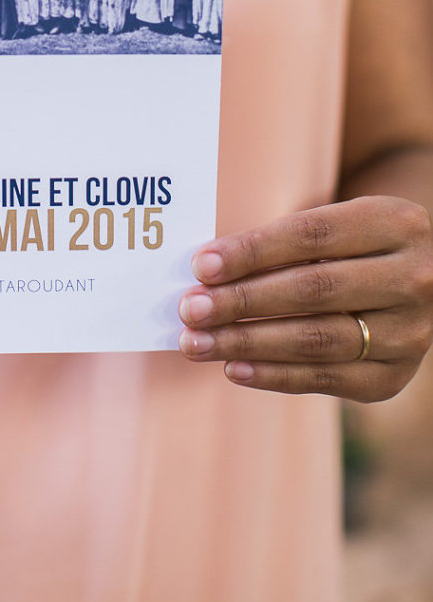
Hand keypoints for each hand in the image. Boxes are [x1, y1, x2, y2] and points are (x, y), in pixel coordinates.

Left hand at [178, 196, 432, 401]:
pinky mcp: (392, 376)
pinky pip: (325, 378)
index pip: (311, 236)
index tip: (202, 265)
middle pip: (313, 290)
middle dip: (242, 301)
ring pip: (316, 339)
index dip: (253, 251)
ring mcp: (409, 333)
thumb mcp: (336, 223)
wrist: (417, 281)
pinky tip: (233, 367)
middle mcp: (412, 278)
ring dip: (247, 343)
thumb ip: (283, 242)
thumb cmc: (352, 244)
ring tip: (198, 342)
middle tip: (191, 309)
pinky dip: (274, 375)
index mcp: (395, 224)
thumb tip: (207, 273)